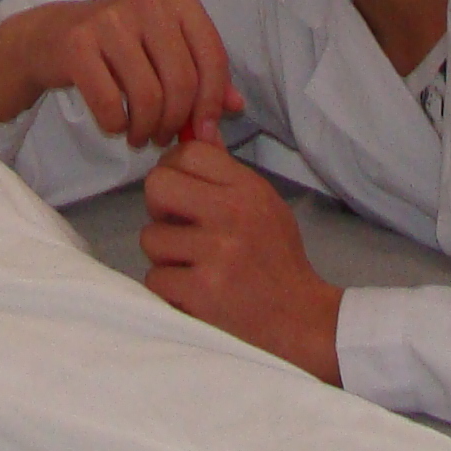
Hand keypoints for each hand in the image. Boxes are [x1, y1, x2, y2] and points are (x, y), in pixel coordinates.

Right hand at [0, 0, 242, 147]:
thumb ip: (203, 74)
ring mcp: (110, 20)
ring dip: (146, 129)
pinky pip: (110, 104)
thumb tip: (237, 106)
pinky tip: (115, 124)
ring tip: (139, 135)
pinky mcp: (78, 43)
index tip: (204, 132)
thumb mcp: (165, 50)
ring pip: (148, 96)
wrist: (51, 35)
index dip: (212, 103)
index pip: (212, 57)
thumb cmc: (119, 46)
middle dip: (176, 122)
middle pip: (182, 82)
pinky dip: (116, 125)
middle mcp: (147, 1)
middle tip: (163, 136)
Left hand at [139, 139, 341, 382]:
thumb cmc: (278, 259)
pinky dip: (169, 287)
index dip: (173, 169)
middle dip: (158, 207)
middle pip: (157, 186)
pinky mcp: (201, 293)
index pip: (188, 154)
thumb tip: (197, 132)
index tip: (179, 192)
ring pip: (150, 238)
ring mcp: (214, 255)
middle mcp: (230, 216)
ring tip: (191, 264)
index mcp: (247, 190)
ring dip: (164, 255)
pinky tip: (193, 289)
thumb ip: (227, 174)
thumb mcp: (264, 204)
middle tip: (175, 226)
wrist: (300, 319)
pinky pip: (155, 278)